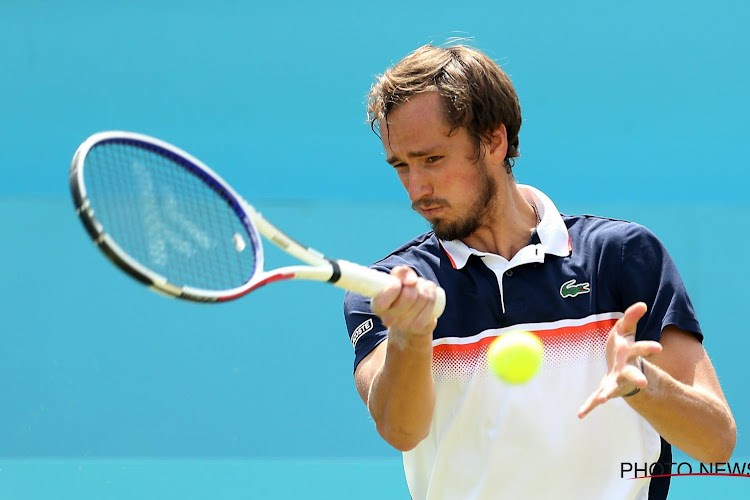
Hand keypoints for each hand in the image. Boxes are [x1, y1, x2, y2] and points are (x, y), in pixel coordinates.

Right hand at [371, 266, 438, 340]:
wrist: (409, 317)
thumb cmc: (400, 294)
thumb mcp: (396, 279)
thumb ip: (401, 272)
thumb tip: (412, 281)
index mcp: (377, 307)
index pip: (384, 299)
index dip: (394, 286)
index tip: (398, 283)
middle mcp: (389, 320)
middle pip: (409, 296)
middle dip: (416, 284)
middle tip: (414, 284)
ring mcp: (405, 326)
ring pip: (423, 298)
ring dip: (426, 287)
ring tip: (422, 288)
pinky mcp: (420, 328)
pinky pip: (431, 306)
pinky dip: (433, 295)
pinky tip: (429, 297)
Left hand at [577, 302, 662, 418]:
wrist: (621, 368)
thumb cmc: (623, 348)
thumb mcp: (625, 330)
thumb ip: (631, 318)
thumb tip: (642, 304)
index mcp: (631, 355)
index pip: (640, 350)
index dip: (647, 348)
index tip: (657, 348)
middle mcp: (625, 371)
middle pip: (632, 374)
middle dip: (637, 377)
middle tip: (644, 382)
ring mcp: (616, 382)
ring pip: (613, 389)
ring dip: (607, 393)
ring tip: (602, 399)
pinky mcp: (605, 389)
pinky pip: (595, 398)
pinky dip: (588, 406)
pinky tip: (580, 414)